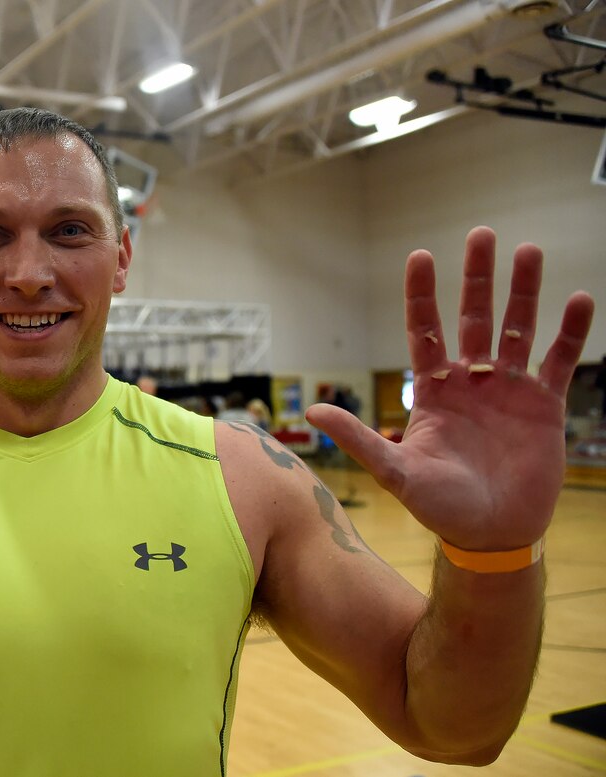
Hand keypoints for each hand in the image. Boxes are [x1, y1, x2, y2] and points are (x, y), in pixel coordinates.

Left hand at [307, 227, 593, 549]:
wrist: (490, 535)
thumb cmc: (439, 506)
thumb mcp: (395, 471)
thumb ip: (359, 439)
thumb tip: (310, 414)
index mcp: (433, 391)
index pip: (424, 331)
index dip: (422, 295)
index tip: (421, 256)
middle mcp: (470, 382)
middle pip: (472, 318)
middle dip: (477, 278)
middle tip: (481, 233)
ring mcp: (509, 391)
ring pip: (517, 330)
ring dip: (524, 292)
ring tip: (529, 251)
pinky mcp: (544, 406)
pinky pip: (558, 361)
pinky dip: (568, 332)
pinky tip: (576, 299)